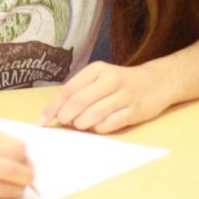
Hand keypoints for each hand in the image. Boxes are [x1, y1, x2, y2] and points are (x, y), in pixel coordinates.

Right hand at [0, 127, 34, 198]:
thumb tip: (25, 158)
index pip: (14, 150)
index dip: (25, 155)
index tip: (25, 156)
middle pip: (13, 171)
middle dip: (28, 174)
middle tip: (29, 172)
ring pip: (7, 190)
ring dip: (19, 187)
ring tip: (17, 181)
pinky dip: (4, 195)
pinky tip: (1, 187)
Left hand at [39, 61, 169, 133]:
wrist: (156, 82)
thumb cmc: (120, 83)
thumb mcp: (100, 78)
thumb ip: (81, 92)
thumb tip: (57, 112)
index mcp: (97, 69)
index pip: (69, 90)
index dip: (53, 107)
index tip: (43, 120)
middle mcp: (110, 80)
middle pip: (78, 102)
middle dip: (66, 116)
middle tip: (65, 123)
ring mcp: (123, 95)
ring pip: (93, 115)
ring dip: (81, 124)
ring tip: (81, 124)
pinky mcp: (134, 111)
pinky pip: (109, 124)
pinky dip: (98, 129)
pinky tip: (98, 126)